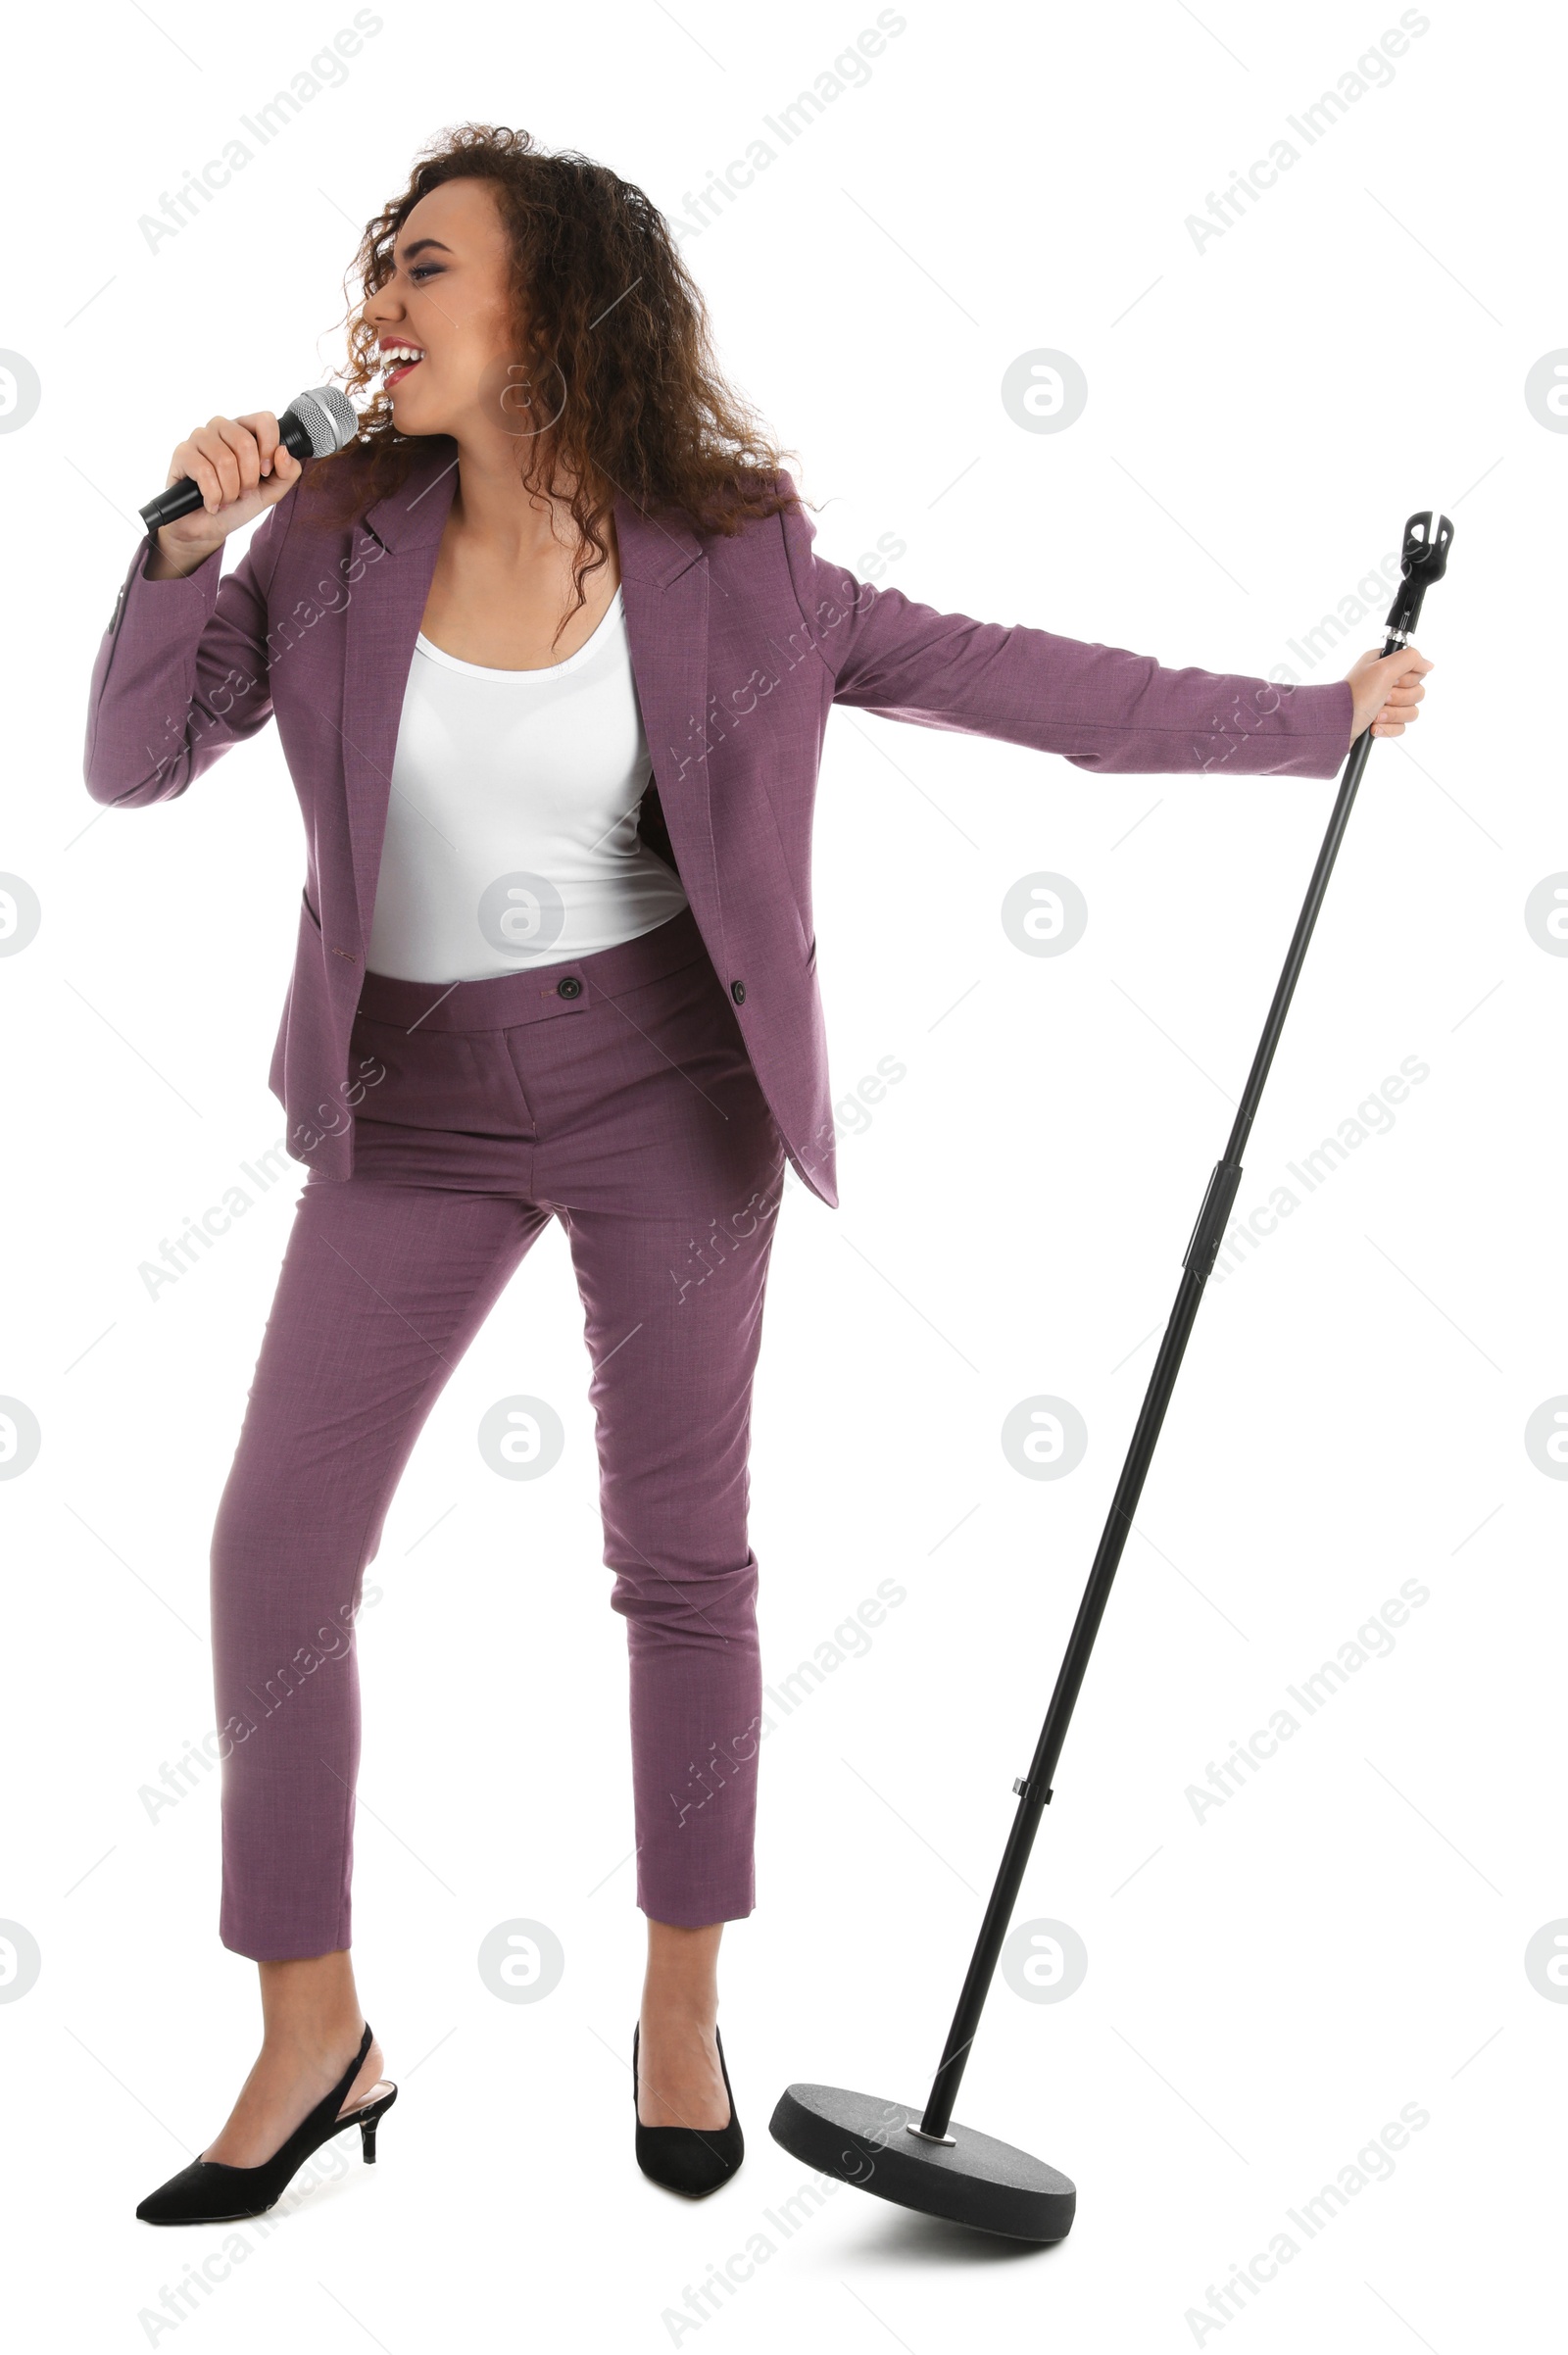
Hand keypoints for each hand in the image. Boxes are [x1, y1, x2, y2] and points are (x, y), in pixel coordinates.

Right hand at [149, 412, 301, 576]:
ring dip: (230, 491)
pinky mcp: (182, 453)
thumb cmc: (238, 503)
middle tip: (243, 492)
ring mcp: (200, 438)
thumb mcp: (270, 492)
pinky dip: (214, 496)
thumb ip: (287, 473)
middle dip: (248, 478)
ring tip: (226, 499)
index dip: (269, 447)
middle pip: (245, 442)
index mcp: (245, 430)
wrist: (209, 526)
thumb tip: (283, 452)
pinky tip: (212, 503)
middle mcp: (221, 428)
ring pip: (225, 460)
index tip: (265, 473)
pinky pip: (204, 471)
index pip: (264, 420)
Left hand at [1345, 642, 1432, 740]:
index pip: (1417, 670)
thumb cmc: (1355, 697)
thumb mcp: (1384, 669)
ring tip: (1375, 715)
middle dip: (1400, 699)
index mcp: (1385, 664)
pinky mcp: (1382, 721)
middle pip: (1417, 691)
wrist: (1337, 727)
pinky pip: (1401, 726)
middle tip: (1382, 698)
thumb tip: (1428, 664)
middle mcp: (1385, 681)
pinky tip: (1373, 726)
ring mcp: (1384, 703)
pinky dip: (1388, 728)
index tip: (1394, 681)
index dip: (1409, 678)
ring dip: (1393, 715)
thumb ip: (1409, 658)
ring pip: (1411, 711)